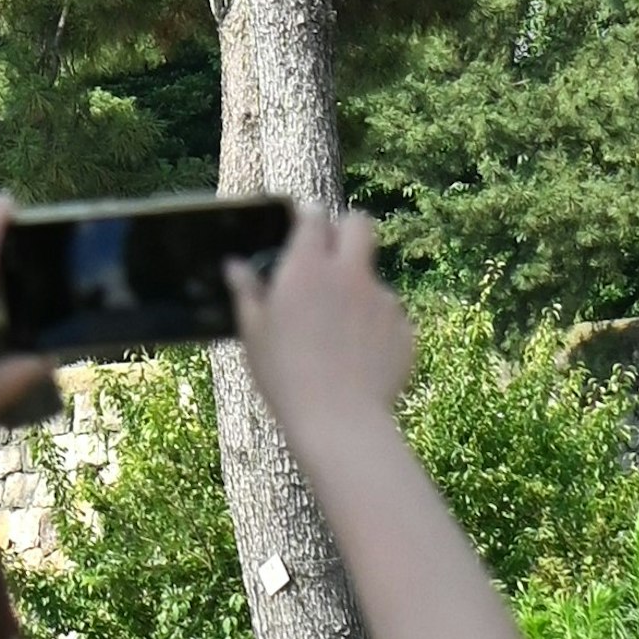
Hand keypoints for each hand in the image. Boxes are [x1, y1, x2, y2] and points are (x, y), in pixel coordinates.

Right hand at [229, 205, 417, 463]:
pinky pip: (389, 316)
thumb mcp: (254, 333)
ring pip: (373, 277)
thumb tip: (235, 266)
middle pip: (359, 223)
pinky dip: (375, 328)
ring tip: (338, 334)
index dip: (308, 218)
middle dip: (347, 230)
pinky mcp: (404, 328)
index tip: (303, 227)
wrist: (340, 421)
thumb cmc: (285, 376)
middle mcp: (350, 273)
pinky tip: (357, 358)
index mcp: (307, 267)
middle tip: (332, 256)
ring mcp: (383, 299)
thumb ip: (247, 291)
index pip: (313, 217)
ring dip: (359, 290)